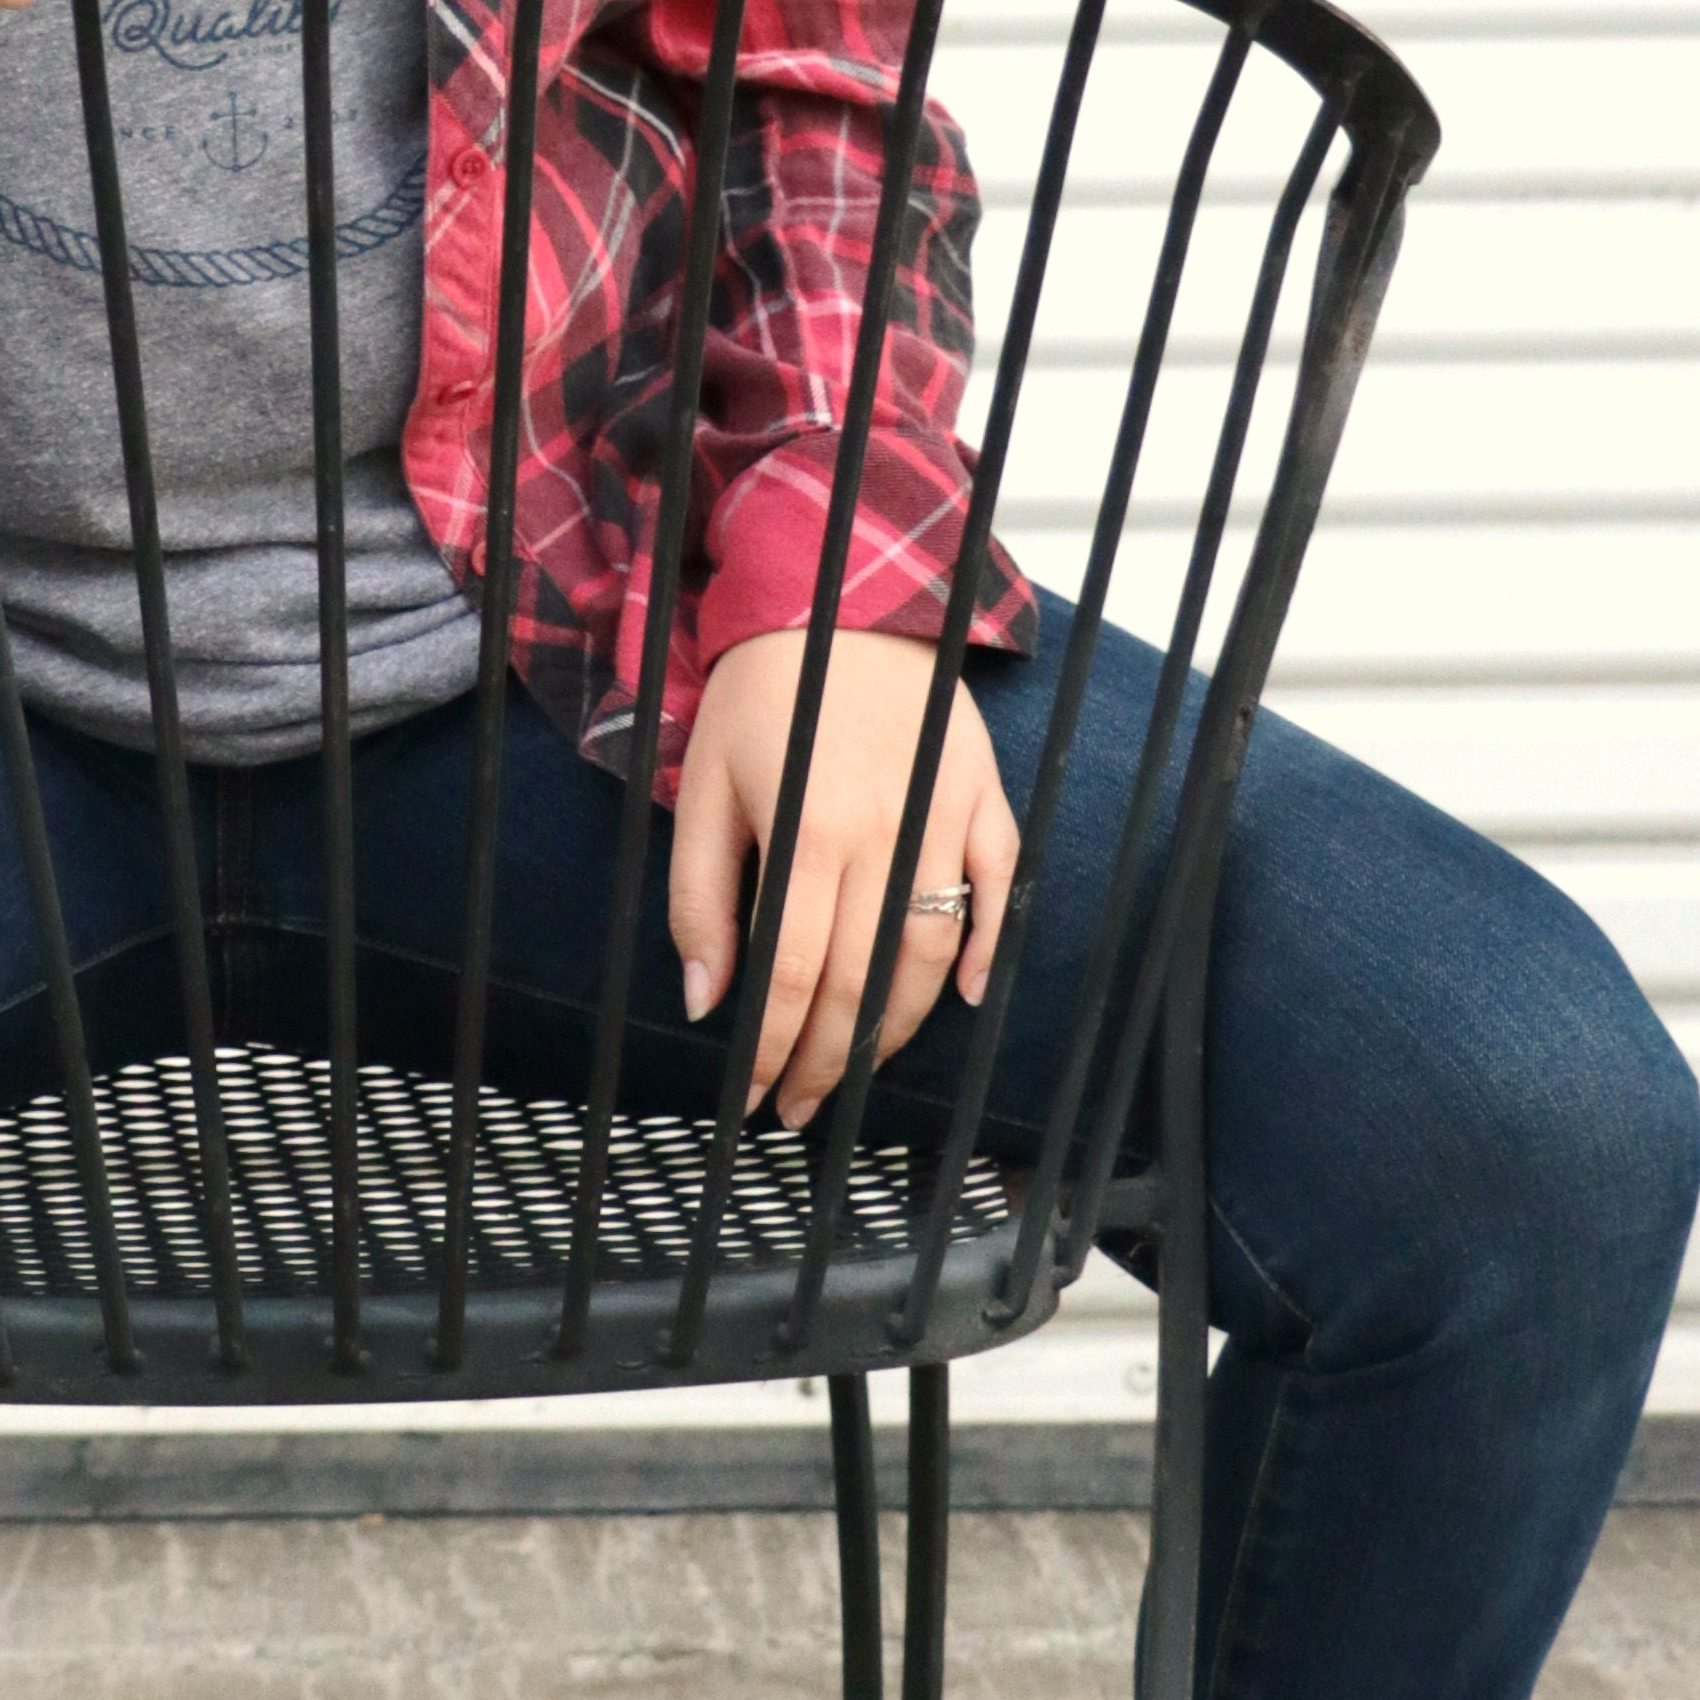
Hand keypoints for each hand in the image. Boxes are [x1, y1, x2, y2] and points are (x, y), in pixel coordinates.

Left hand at [668, 626, 1017, 1118]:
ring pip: (933, 948)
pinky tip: (966, 999)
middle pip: (861, 977)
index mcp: (806, 832)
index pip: (791, 972)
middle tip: (802, 1105)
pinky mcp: (982, 791)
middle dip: (828, 1057)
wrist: (836, 594)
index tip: (757, 1095)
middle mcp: (884, 831)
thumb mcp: (703, 787)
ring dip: (899, 1024)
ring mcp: (943, 813)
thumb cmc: (758, 692)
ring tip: (860, 1068)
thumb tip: (707, 1001)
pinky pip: (999, 882)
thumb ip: (700, 898)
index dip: (774, 1045)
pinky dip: (987, 946)